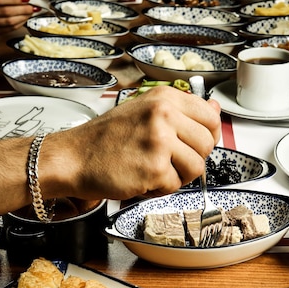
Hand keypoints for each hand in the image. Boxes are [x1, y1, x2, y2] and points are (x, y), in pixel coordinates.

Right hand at [43, 86, 221, 201]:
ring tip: (154, 170)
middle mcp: (164, 115)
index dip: (206, 135)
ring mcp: (160, 141)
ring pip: (196, 167)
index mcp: (165, 98)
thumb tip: (215, 109)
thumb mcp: (145, 111)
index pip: (211, 117)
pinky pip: (175, 186)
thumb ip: (181, 111)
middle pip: (207, 144)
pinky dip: (159, 189)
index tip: (193, 143)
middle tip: (168, 160)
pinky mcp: (154, 169)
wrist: (74, 157)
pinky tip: (141, 179)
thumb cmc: (105, 137)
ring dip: (177, 176)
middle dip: (192, 158)